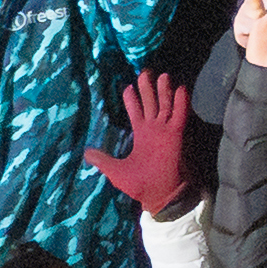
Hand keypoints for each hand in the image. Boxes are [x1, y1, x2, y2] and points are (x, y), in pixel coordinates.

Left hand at [90, 72, 204, 212]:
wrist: (158, 195)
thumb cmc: (139, 184)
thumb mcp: (115, 171)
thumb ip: (102, 160)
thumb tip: (85, 153)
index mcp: (141, 135)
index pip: (137, 111)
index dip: (133, 98)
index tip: (128, 86)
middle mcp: (154, 129)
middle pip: (151, 102)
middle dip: (148, 88)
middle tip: (145, 71)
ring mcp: (166, 131)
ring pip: (165, 104)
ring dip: (164, 90)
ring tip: (162, 74)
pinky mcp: (176, 135)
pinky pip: (180, 114)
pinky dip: (181, 101)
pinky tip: (180, 88)